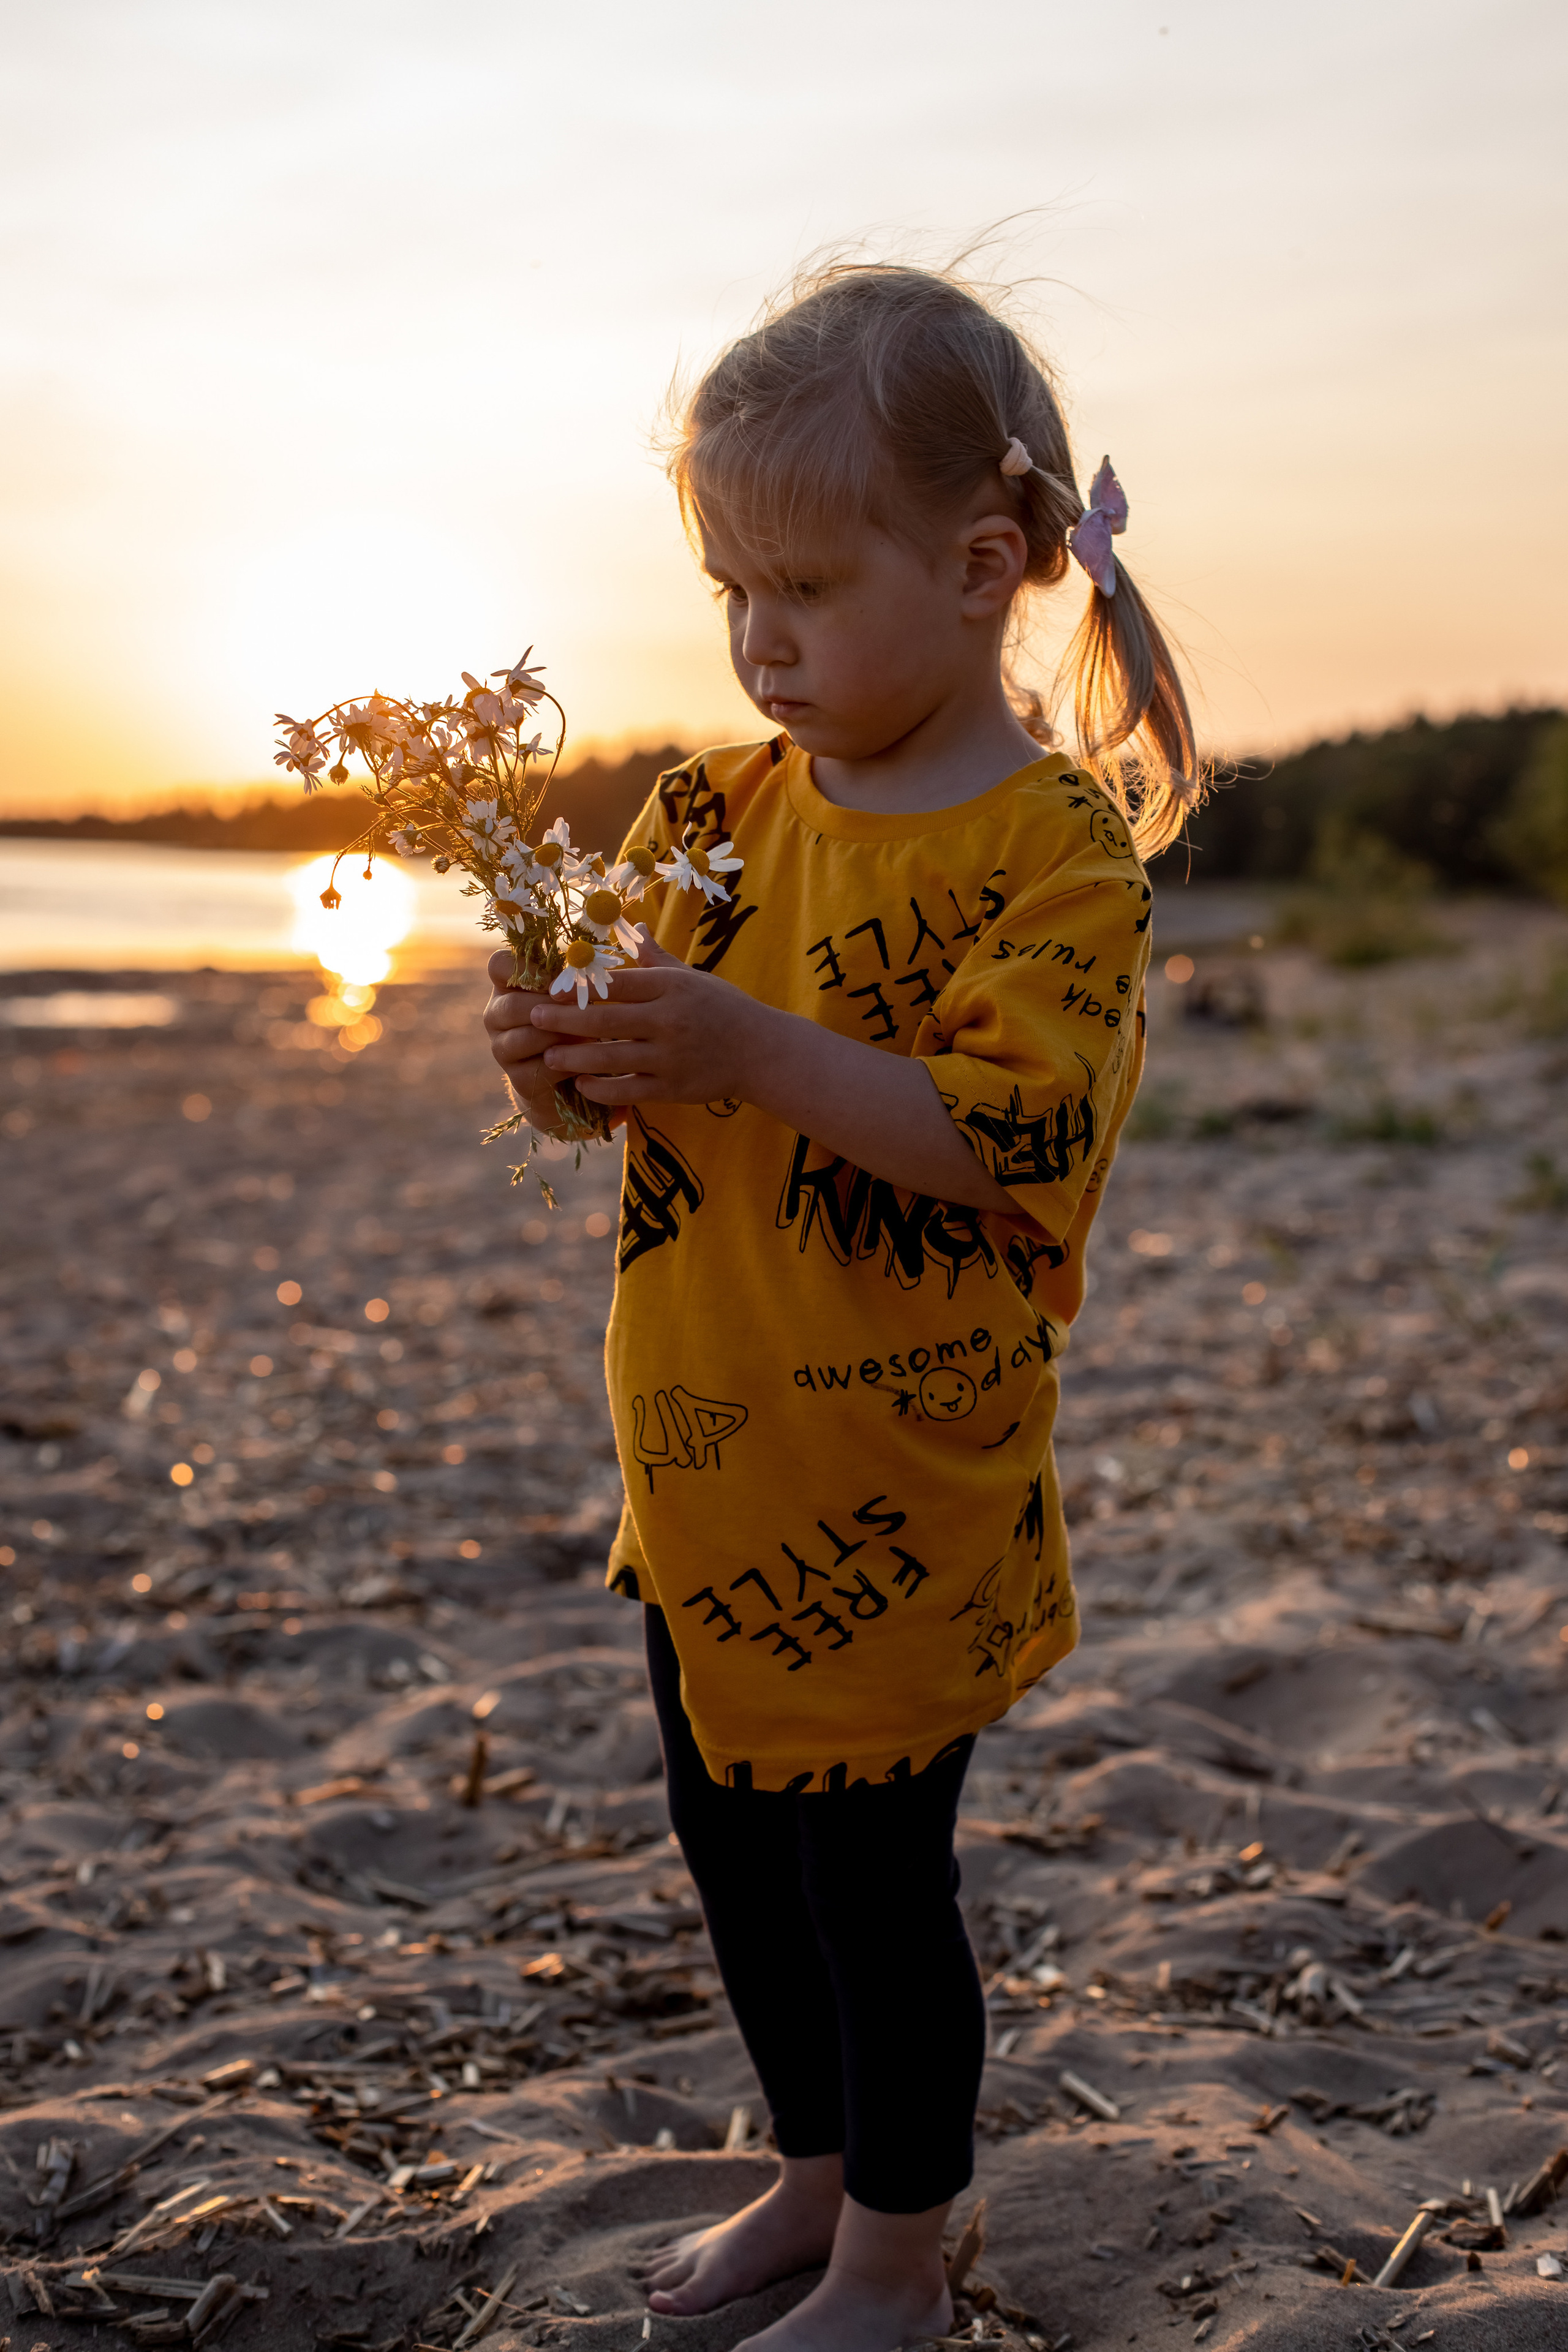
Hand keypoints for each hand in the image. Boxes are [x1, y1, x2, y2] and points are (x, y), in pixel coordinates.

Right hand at [483, 952, 574, 1133]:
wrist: (576, 1073)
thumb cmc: (582, 1019)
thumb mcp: (583, 990)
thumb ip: (589, 967)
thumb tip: (631, 931)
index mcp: (509, 985)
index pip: (498, 964)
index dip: (525, 966)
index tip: (557, 975)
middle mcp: (497, 1014)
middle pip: (511, 1005)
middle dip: (551, 1008)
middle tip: (584, 1008)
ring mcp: (503, 1048)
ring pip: (524, 1038)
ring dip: (561, 1036)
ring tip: (592, 1034)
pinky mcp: (518, 1079)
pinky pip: (538, 1069)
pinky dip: (566, 1064)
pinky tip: (588, 1060)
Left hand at [528, 934, 760, 1106]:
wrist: (763, 1052)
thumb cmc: (723, 1009)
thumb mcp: (692, 977)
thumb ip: (656, 958)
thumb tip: (632, 925)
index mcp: (671, 987)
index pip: (616, 983)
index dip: (579, 987)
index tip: (549, 988)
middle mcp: (669, 1020)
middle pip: (605, 1020)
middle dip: (564, 1020)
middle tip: (533, 1018)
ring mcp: (671, 1057)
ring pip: (611, 1058)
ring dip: (574, 1058)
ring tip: (548, 1056)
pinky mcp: (674, 1088)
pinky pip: (629, 1090)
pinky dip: (602, 1089)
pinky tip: (581, 1085)